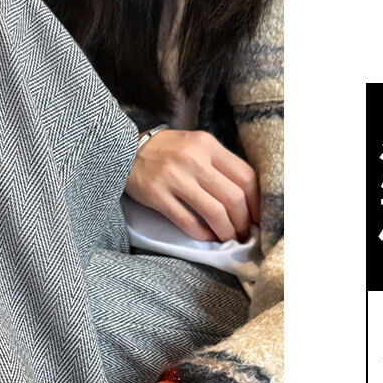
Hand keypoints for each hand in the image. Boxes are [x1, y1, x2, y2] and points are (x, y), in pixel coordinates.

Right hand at [125, 129, 258, 241]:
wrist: (124, 150)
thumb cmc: (165, 151)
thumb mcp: (195, 145)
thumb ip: (218, 163)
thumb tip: (245, 196)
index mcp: (207, 145)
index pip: (245, 176)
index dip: (256, 202)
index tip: (258, 216)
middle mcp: (193, 160)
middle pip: (233, 198)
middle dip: (244, 221)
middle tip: (244, 232)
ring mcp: (174, 178)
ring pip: (214, 212)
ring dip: (226, 231)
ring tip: (228, 238)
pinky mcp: (157, 196)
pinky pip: (187, 222)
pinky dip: (202, 234)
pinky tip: (207, 236)